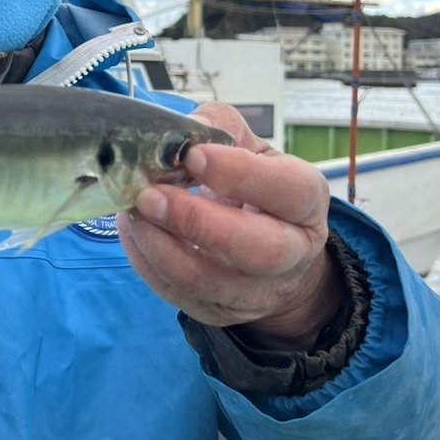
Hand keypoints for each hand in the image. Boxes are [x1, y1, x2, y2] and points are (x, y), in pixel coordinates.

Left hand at [118, 102, 340, 350]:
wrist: (270, 258)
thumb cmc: (256, 191)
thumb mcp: (253, 151)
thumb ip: (222, 129)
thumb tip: (187, 128)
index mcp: (306, 204)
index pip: (290, 192)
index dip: (242, 174)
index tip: (194, 155)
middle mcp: (290, 254)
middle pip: (257, 250)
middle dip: (197, 222)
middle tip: (151, 194)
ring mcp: (254, 291)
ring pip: (206, 280)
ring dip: (159, 244)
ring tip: (133, 209)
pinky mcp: (217, 311)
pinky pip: (175, 293)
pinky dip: (146, 260)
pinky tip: (133, 229)